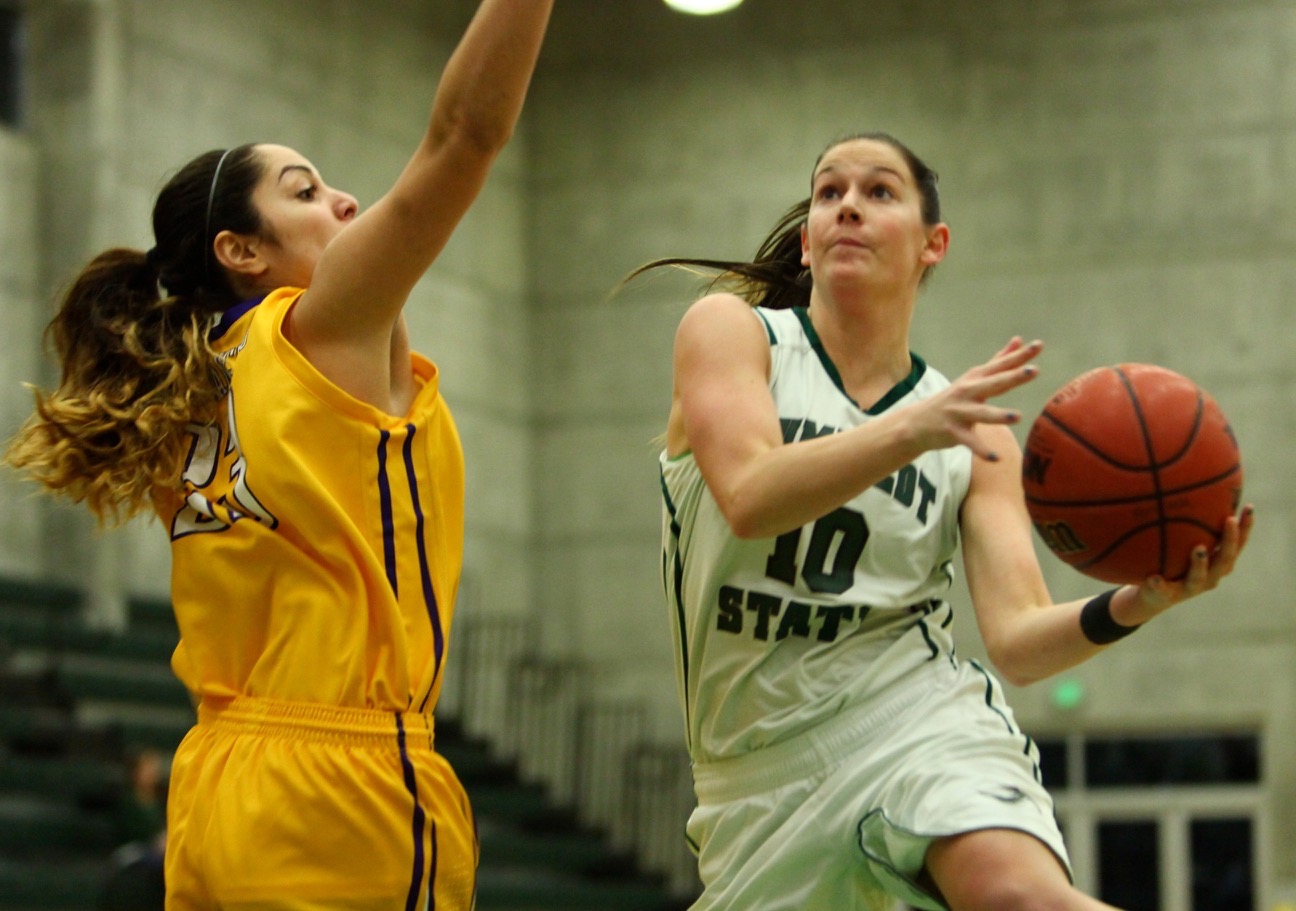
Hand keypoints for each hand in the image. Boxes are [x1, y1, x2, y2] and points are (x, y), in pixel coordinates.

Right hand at [912, 337, 1043, 460]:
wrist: (918, 422)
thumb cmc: (953, 399)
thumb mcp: (974, 378)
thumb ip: (998, 361)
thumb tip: (1019, 340)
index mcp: (976, 378)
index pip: (1002, 364)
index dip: (1021, 355)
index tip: (1039, 345)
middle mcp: (968, 392)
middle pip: (994, 384)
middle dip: (1013, 377)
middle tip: (1034, 371)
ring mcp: (959, 412)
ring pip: (982, 414)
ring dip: (998, 415)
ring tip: (1017, 417)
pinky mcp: (953, 432)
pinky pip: (970, 442)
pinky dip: (983, 450)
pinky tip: (996, 458)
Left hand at [1130, 504, 1254, 618]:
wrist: (1151, 596)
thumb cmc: (1172, 561)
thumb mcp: (1182, 541)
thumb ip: (1188, 521)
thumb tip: (1189, 481)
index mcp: (1216, 563)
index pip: (1236, 544)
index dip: (1245, 528)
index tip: (1249, 508)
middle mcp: (1209, 576)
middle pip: (1225, 560)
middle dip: (1229, 541)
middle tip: (1228, 520)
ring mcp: (1189, 589)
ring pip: (1198, 579)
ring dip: (1199, 564)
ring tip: (1198, 549)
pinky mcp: (1166, 597)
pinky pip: (1162, 590)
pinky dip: (1159, 584)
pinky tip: (1153, 577)